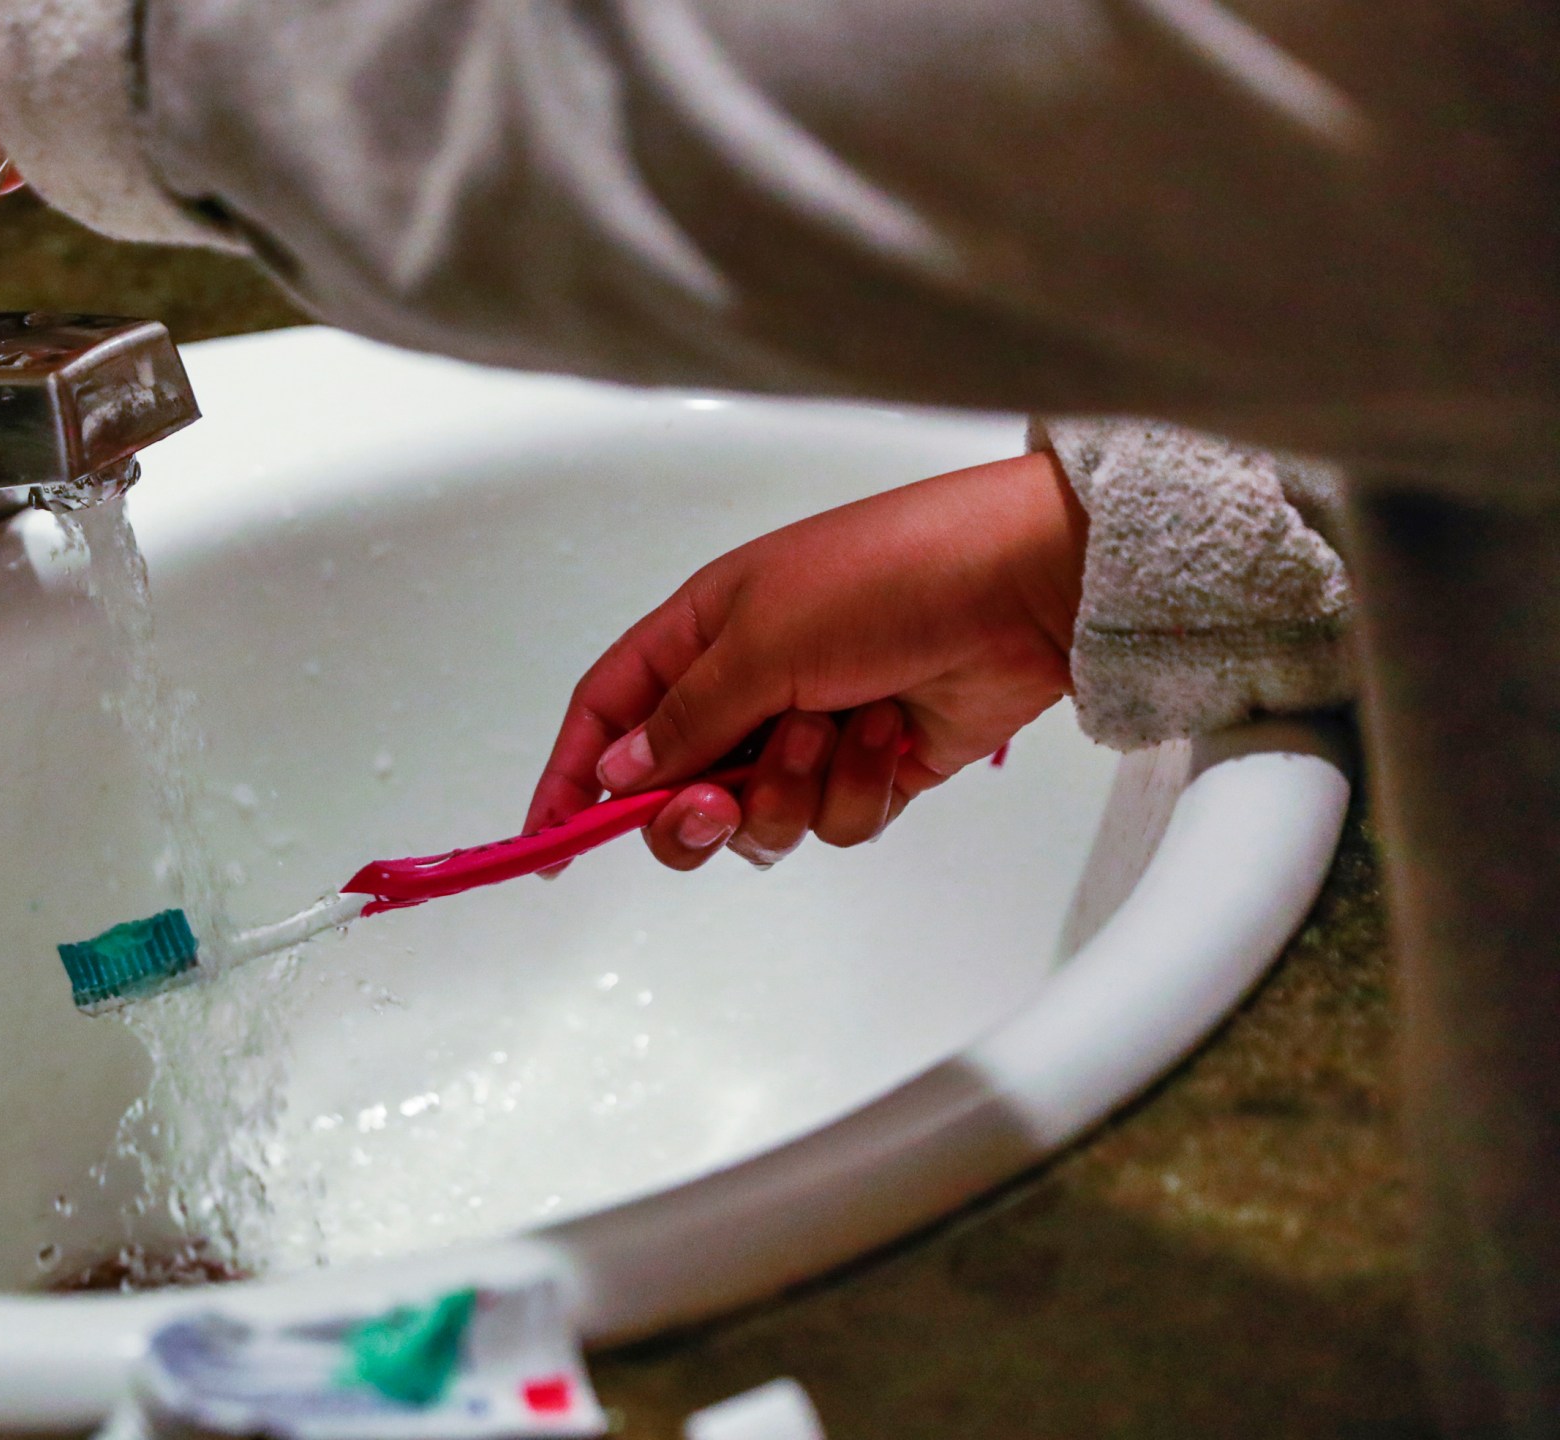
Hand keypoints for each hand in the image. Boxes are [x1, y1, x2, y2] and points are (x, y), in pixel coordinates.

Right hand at [524, 451, 1087, 870]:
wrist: (1023, 587)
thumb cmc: (887, 577)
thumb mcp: (760, 641)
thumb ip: (683, 720)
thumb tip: (616, 771)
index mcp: (700, 634)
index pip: (609, 715)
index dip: (573, 778)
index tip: (547, 842)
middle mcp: (747, 687)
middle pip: (677, 790)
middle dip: (694, 811)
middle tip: (716, 803)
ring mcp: (809, 732)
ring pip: (760, 818)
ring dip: (793, 787)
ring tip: (835, 727)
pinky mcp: (872, 769)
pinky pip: (836, 821)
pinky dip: (859, 785)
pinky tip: (891, 729)